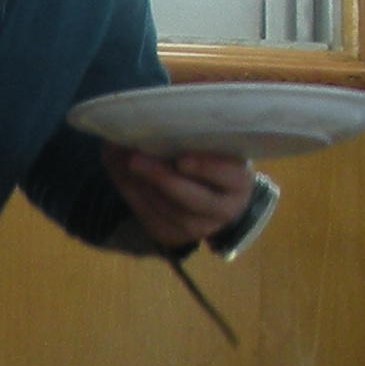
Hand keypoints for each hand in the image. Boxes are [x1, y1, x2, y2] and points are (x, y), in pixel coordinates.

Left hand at [103, 143, 257, 251]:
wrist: (204, 190)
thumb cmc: (204, 156)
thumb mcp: (202, 144)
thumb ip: (178, 134)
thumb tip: (137, 130)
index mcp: (238, 181)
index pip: (230, 176)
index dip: (208, 168)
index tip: (182, 159)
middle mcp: (224, 209)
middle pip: (194, 200)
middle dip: (162, 178)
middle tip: (135, 159)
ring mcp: (198, 228)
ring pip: (169, 211)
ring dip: (143, 186)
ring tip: (127, 162)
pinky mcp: (173, 235)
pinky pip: (150, 218)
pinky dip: (134, 196)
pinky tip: (125, 177)